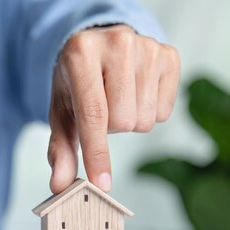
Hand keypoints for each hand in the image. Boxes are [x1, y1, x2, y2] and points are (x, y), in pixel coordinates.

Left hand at [48, 25, 179, 192]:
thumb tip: (60, 186)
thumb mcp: (61, 112)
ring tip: (116, 98)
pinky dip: (148, 111)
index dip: (97, 153)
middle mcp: (117, 43)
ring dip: (129, 121)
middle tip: (100, 107)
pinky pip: (164, 111)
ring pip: (144, 120)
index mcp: (81, 53)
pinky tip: (135, 92)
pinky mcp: (169, 54)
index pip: (93, 114)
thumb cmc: (76, 83)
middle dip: (110, 128)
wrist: (98, 45)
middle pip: (122, 121)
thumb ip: (60, 150)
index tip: (102, 184)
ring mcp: (147, 46)